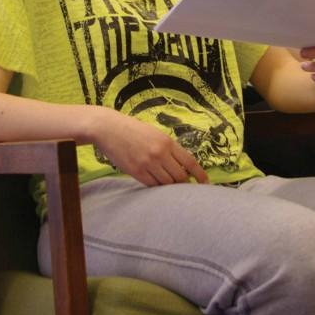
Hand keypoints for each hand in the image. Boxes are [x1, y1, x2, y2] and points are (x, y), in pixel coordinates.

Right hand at [94, 110, 208, 186]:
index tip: (206, 183)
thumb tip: (182, 166)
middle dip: (183, 182)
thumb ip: (168, 148)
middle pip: (180, 177)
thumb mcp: (155, 134)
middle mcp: (159, 153)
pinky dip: (156, 186)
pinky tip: (154, 181)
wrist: (109, 128)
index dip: (200, 174)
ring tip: (166, 181)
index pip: (189, 162)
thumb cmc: (133, 129)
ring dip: (169, 185)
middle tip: (182, 184)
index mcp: (167, 141)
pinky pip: (152, 186)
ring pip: (167, 184)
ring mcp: (148, 164)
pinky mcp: (136, 172)